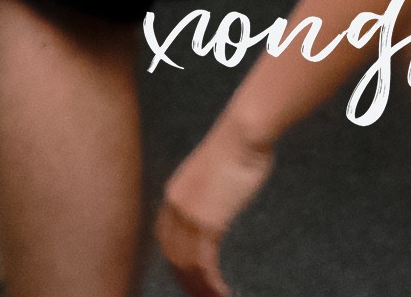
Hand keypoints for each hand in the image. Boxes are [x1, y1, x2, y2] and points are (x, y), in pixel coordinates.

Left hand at [155, 113, 279, 293]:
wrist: (244, 130)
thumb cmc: (239, 143)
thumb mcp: (215, 171)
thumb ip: (211, 191)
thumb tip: (221, 197)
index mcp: (174, 194)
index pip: (166, 240)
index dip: (176, 263)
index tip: (190, 278)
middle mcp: (175, 207)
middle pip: (172, 257)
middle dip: (186, 283)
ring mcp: (190, 215)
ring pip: (186, 266)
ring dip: (200, 289)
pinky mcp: (208, 222)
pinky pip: (205, 264)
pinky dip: (212, 284)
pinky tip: (223, 292)